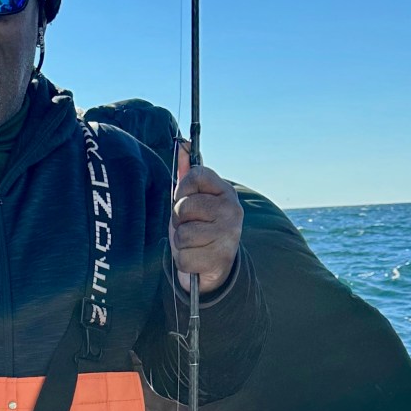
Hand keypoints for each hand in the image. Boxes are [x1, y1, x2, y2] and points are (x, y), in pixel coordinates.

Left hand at [170, 142, 241, 292]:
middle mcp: (232, 210)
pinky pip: (184, 257)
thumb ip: (187, 176)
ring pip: (182, 234)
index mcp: (224, 191)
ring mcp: (229, 234)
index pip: (196, 175)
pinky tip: (197, 258)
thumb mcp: (191, 201)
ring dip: (181, 243)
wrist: (214, 267)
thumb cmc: (199, 228)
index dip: (182, 189)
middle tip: (190, 226)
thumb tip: (183, 144)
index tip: (184, 199)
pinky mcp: (221, 258)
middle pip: (183, 206)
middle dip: (178, 220)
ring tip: (194, 244)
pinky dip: (184, 261)